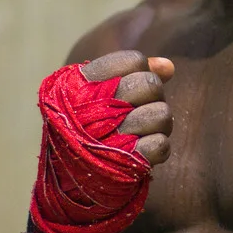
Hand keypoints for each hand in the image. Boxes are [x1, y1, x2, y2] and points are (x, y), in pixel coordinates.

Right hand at [79, 50, 174, 166]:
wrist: (64, 171)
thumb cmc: (85, 121)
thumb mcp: (95, 89)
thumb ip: (131, 72)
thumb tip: (169, 66)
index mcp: (84, 82)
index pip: (135, 60)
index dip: (139, 70)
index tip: (125, 84)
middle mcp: (95, 107)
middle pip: (150, 84)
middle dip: (152, 95)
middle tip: (137, 107)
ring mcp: (111, 138)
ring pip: (162, 114)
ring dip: (157, 123)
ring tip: (140, 129)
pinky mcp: (126, 163)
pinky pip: (161, 145)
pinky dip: (156, 146)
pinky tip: (140, 148)